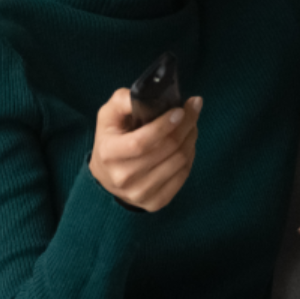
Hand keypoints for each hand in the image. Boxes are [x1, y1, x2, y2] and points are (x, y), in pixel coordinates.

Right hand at [88, 89, 202, 212]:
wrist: (106, 176)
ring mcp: (139, 193)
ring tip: (191, 125)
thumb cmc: (111, 139)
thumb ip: (123, 100)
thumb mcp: (109, 115)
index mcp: (109, 154)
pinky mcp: (154, 203)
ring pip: (178, 162)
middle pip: (166, 150)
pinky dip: (190, 156)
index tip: (180, 110)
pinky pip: (183, 176)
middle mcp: (123, 177)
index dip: (165, 125)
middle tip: (193, 109)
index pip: (142, 142)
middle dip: (185, 126)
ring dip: (191, 139)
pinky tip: (188, 144)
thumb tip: (147, 95)